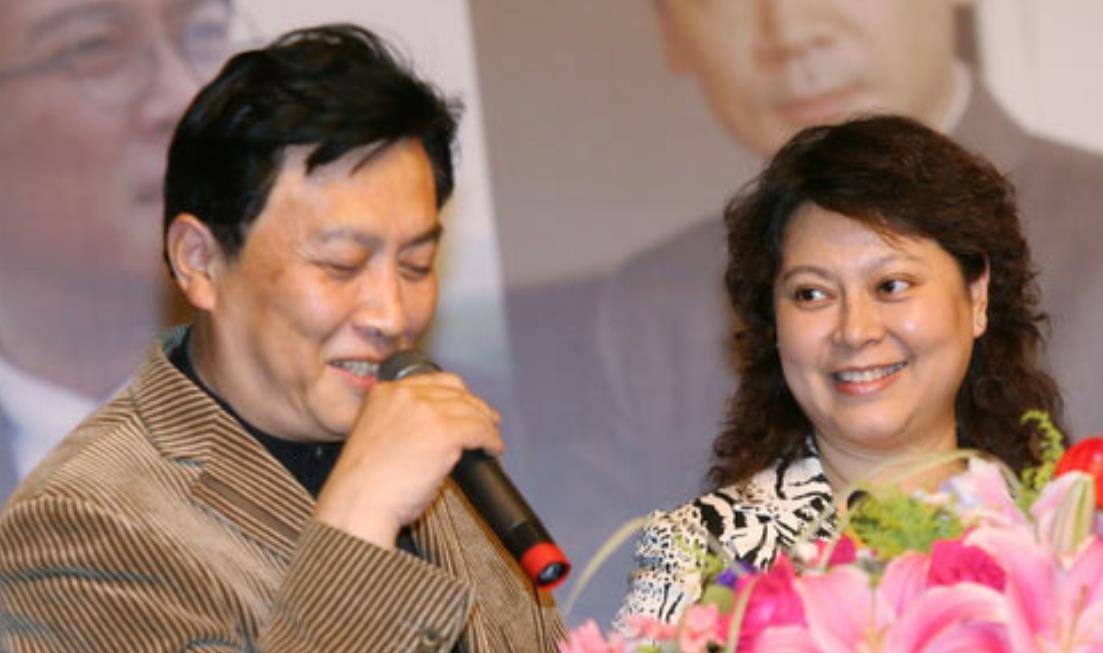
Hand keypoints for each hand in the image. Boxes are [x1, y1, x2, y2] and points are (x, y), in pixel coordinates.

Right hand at [313, 372, 502, 547]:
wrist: (358, 504)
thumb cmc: (364, 486)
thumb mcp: (377, 437)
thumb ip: (401, 423)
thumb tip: (433, 430)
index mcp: (384, 394)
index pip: (432, 382)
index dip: (455, 394)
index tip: (465, 406)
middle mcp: (405, 396)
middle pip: (456, 390)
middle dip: (474, 405)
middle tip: (486, 420)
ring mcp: (426, 412)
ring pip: (471, 409)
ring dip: (486, 424)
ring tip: (491, 439)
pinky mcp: (445, 432)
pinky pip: (479, 430)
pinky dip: (490, 439)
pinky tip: (493, 449)